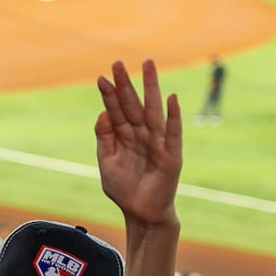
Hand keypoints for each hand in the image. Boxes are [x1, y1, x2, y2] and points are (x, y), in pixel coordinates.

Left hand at [94, 59, 182, 229]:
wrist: (140, 212)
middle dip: (126, 83)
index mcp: (125, 136)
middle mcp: (141, 134)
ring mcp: (157, 142)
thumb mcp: (107, 161)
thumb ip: (104, 137)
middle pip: (133, 104)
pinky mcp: (171, 154)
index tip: (101, 77)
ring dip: (151, 88)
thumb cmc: (124, 188)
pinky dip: (173, 116)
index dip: (109, 94)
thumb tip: (103, 112)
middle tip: (118, 62)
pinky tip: (171, 98)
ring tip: (148, 66)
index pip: (116, 110)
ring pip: (152, 110)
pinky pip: (172, 133)